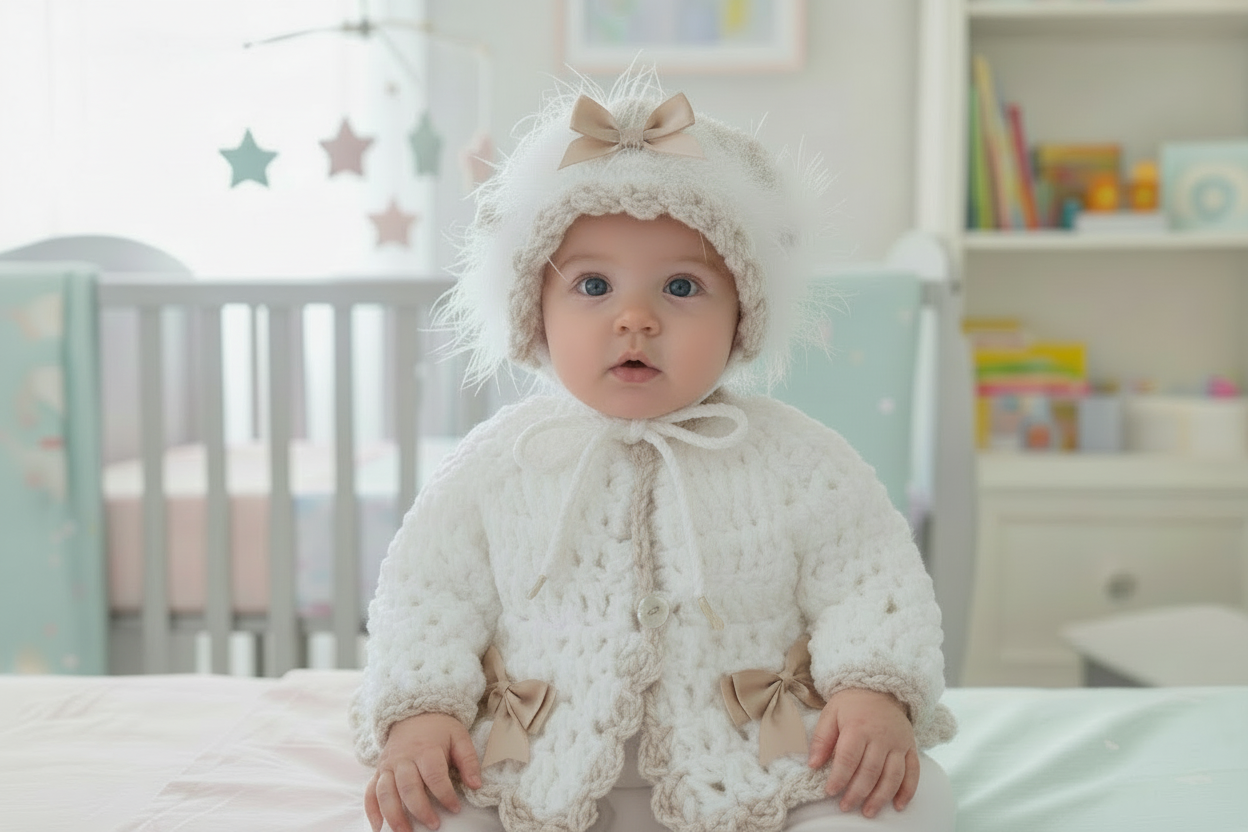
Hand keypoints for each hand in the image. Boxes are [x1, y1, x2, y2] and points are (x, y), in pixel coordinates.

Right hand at [365, 713, 482, 831]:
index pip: (435, 776)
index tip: (455, 808)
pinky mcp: (378, 771)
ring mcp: (388, 765)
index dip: (445, 795)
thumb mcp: (459, 737)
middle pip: (408, 787)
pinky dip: (371, 810)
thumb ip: (468, 761)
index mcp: (426, 749)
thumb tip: (475, 785)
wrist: (414, 714)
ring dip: (394, 815)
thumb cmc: (440, 730)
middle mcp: (403, 758)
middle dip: (420, 810)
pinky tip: (378, 827)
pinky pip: (370, 792)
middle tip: (434, 825)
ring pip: (386, 793)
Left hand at [807, 688, 918, 817]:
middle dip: (857, 792)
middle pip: (870, 771)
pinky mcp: (910, 747)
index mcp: (858, 727)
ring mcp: (898, 743)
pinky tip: (898, 805)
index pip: (848, 758)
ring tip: (868, 812)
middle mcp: (881, 736)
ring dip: (881, 797)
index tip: (830, 791)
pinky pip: (913, 772)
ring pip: (892, 776)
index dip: (839, 777)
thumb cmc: (851, 704)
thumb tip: (812, 764)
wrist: (880, 688)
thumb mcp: (830, 713)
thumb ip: (821, 739)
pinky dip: (907, 791)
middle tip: (846, 806)